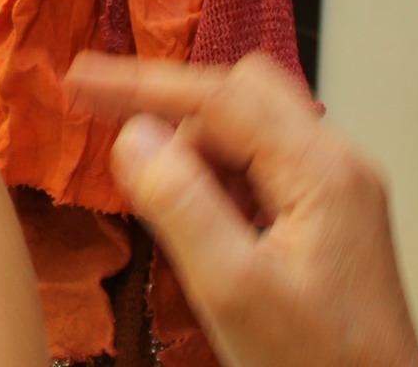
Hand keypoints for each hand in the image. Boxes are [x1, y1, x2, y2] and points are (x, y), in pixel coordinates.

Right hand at [65, 53, 417, 366]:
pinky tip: (210, 231)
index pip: (218, 97)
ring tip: (178, 219)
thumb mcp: (233, 292)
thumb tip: (133, 136)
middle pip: (242, 93)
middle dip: (179, 115)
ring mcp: (338, 188)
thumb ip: (181, 206)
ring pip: (252, 129)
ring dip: (202, 154)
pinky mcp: (331, 215)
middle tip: (132, 162)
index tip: (79, 80)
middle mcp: (338, 163)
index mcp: (322, 171)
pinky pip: (266, 166)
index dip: (141, 84)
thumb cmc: (319, 365)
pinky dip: (224, 181)